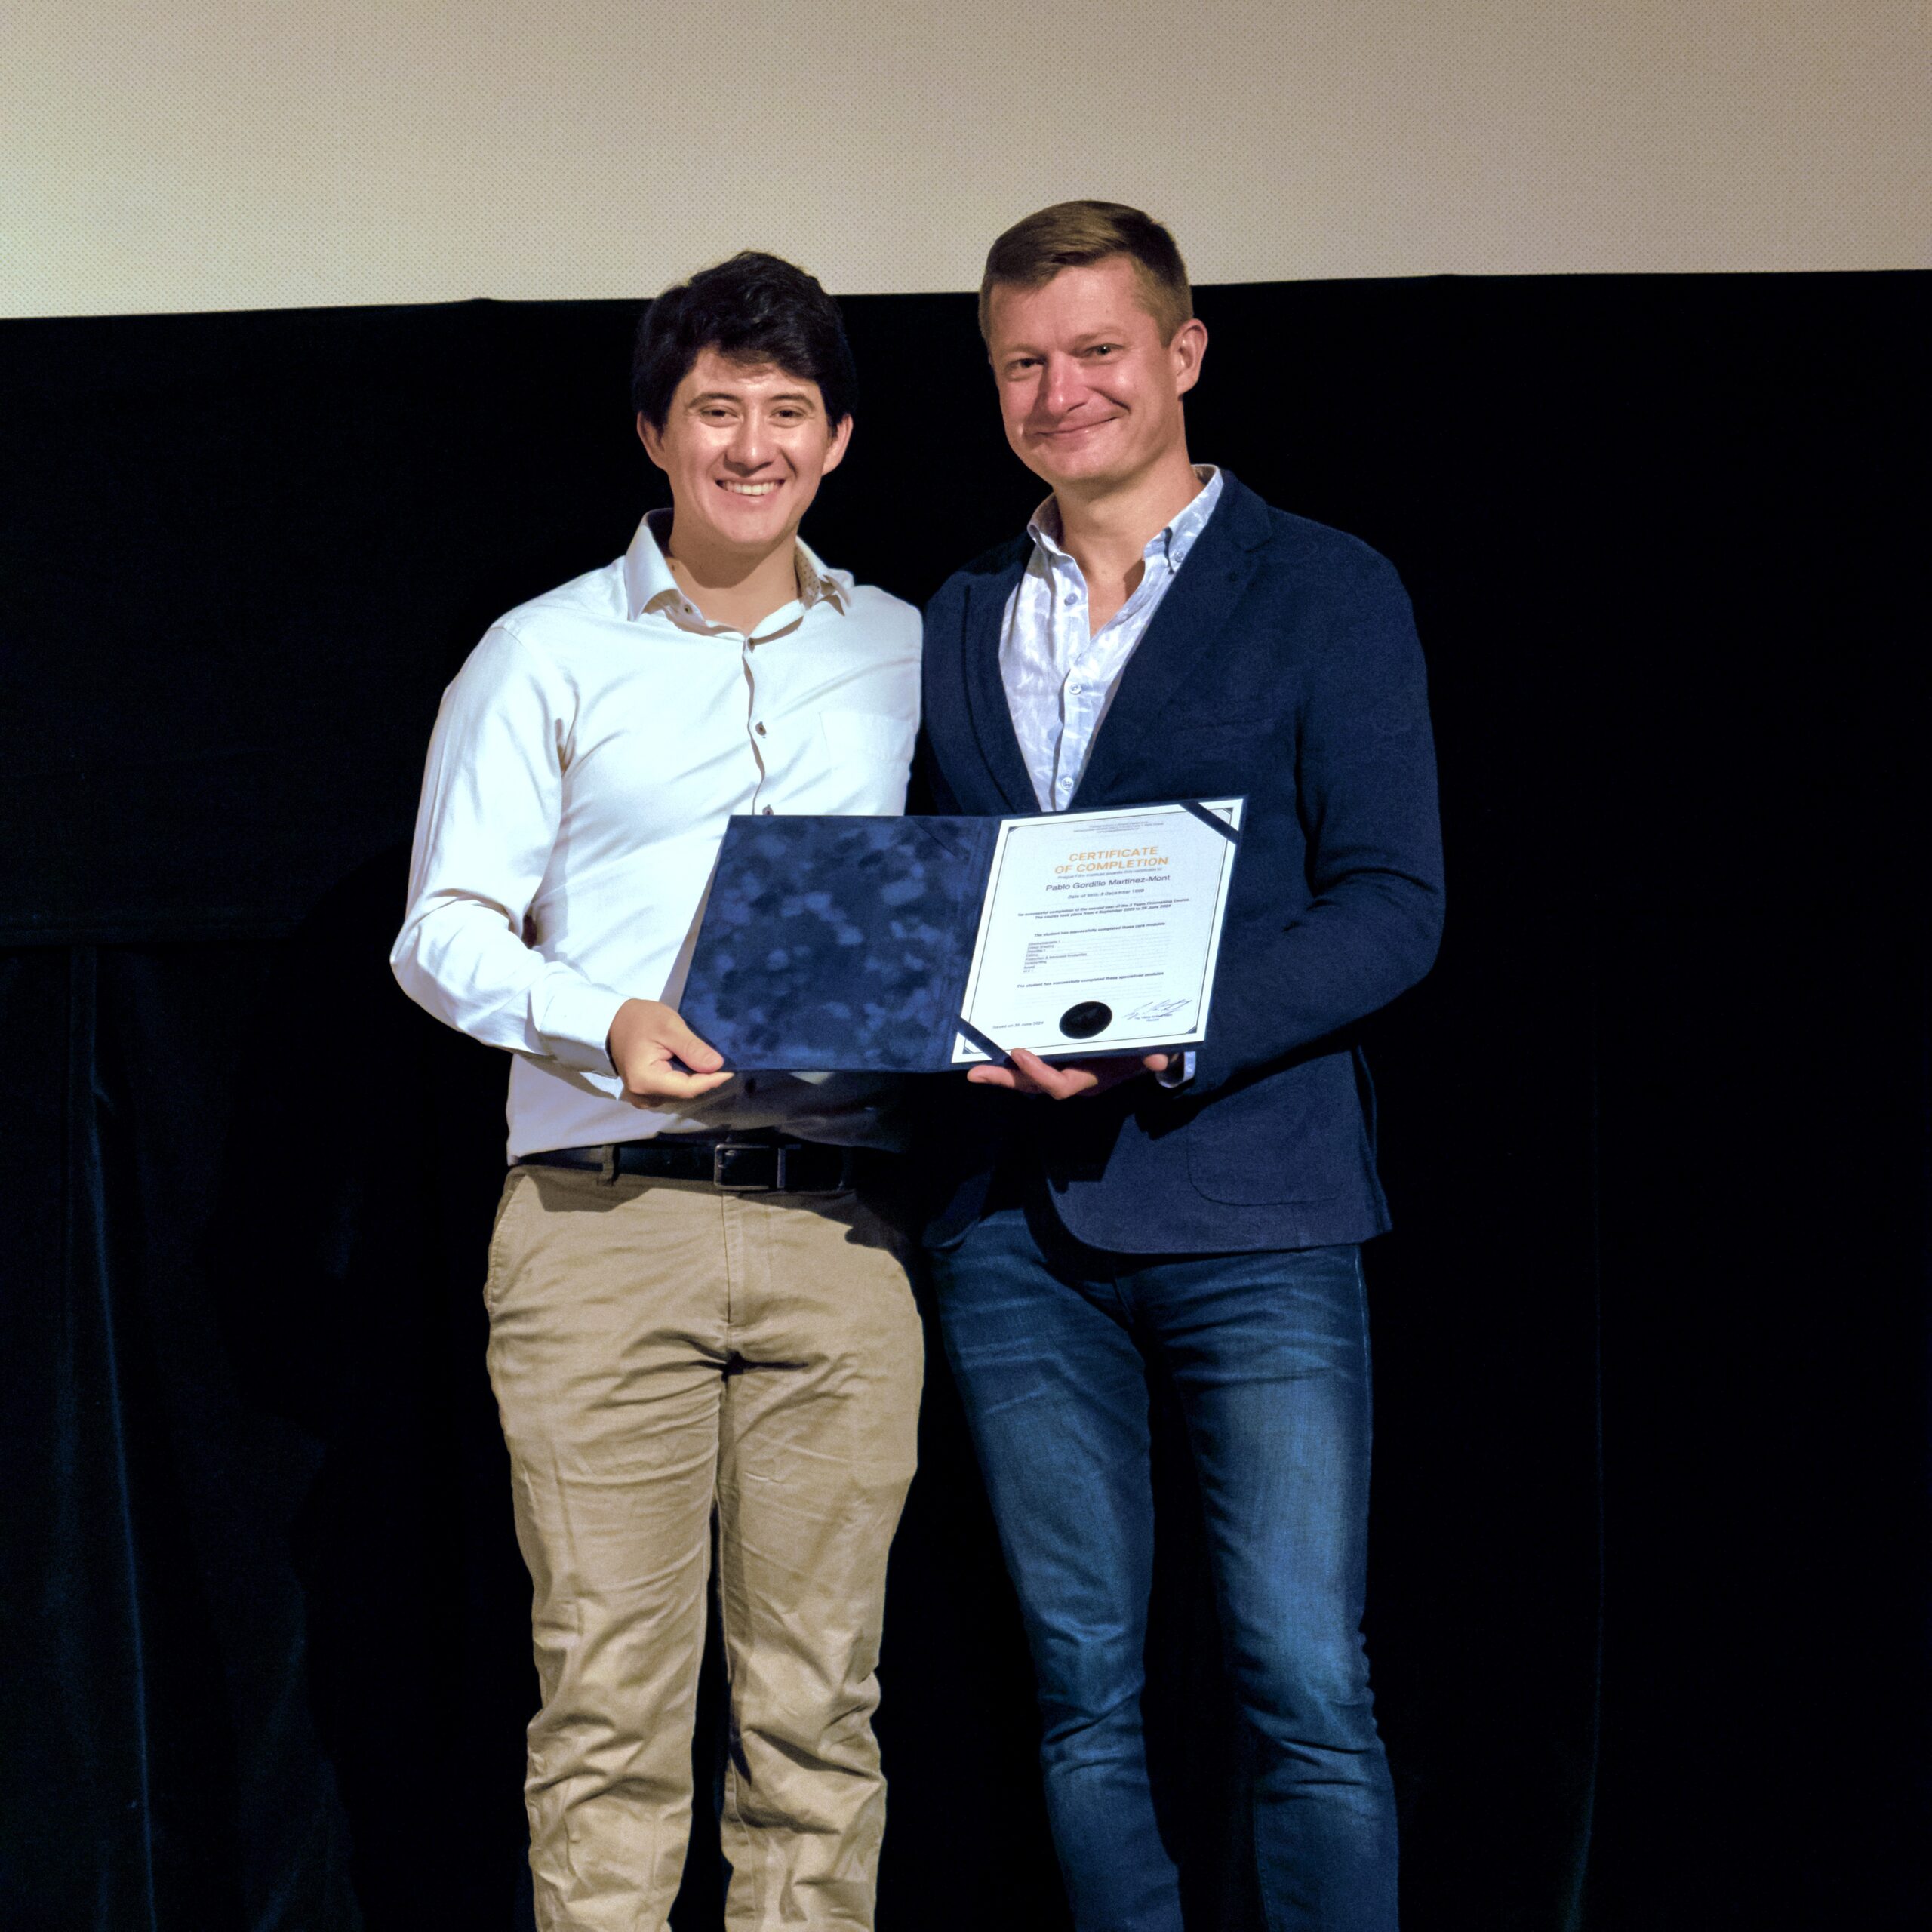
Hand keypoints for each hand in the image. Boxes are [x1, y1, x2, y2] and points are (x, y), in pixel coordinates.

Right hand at [606, 999, 733, 1103]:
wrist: (613, 1022)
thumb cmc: (639, 1020)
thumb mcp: (668, 1027)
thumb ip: (691, 1048)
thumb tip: (717, 1065)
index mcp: (645, 1081)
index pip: (688, 1088)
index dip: (712, 1080)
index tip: (732, 1068)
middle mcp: (643, 1097)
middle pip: (685, 1092)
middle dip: (703, 1077)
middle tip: (719, 1058)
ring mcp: (643, 1098)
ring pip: (680, 1092)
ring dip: (693, 1077)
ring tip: (700, 1057)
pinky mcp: (646, 1094)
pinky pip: (672, 1089)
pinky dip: (683, 1078)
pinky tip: (685, 1062)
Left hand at [965, 1045, 1170, 1099]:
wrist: (1151, 1055)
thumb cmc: (1150, 1052)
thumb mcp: (1157, 1051)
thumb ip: (1157, 1056)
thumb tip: (1159, 1060)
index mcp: (1091, 1079)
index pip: (1060, 1085)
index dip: (1039, 1074)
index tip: (1021, 1053)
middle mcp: (1073, 1079)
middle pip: (1033, 1085)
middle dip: (1005, 1079)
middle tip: (975, 1073)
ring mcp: (1065, 1071)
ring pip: (1028, 1076)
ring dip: (1002, 1071)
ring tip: (974, 1066)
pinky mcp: (1061, 1061)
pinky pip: (1033, 1063)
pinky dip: (1013, 1059)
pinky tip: (993, 1048)